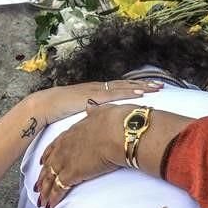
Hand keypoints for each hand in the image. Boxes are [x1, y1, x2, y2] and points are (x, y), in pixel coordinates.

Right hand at [28, 81, 160, 128]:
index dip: (135, 87)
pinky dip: (129, 92)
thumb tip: (102, 123)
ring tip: (155, 88)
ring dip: (140, 87)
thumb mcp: (81, 112)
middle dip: (143, 85)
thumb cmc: (60, 110)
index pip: (120, 88)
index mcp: (96, 92)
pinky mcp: (94, 96)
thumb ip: (92, 115)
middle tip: (161, 85)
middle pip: (126, 85)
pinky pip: (115, 94)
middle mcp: (99, 88)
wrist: (45, 106)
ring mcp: (97, 91)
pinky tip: (140, 93)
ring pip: (124, 87)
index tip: (151, 88)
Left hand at [35, 103, 133, 207]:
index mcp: (73, 131)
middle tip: (37, 186)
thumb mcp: (103, 110)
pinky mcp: (73, 173)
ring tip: (41, 201)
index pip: (56, 145)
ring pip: (50, 178)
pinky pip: (58, 189)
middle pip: (49, 164)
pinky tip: (49, 205)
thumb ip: (95, 111)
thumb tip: (91, 106)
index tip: (43, 162)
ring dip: (45, 190)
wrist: (120, 131)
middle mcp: (66, 146)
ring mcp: (67, 160)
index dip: (48, 155)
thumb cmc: (117, 121)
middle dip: (43, 176)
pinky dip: (52, 198)